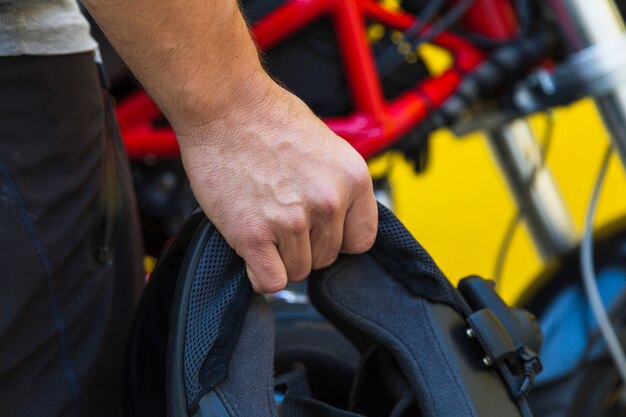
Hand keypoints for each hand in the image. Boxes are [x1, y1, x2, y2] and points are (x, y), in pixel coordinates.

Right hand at [177, 78, 377, 292]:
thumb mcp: (327, 146)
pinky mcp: (254, 234)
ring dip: (279, 256)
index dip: (336, 239)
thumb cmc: (269, 119)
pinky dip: (260, 274)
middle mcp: (328, 202)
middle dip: (304, 245)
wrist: (224, 105)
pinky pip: (271, 282)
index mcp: (353, 179)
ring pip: (297, 271)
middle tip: (277, 214)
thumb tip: (337, 225)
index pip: (360, 241)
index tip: (317, 231)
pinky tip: (251, 249)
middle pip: (326, 258)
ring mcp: (292, 220)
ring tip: (260, 219)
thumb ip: (338, 187)